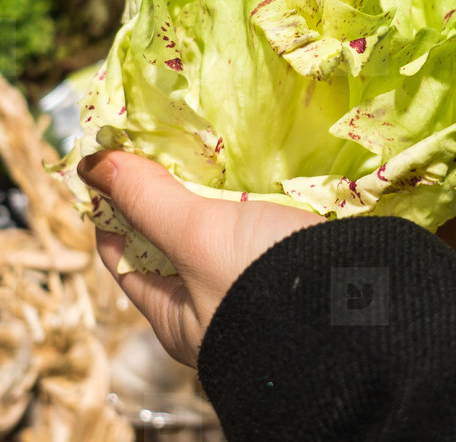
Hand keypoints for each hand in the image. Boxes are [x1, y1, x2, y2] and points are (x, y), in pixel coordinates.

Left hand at [78, 151, 323, 366]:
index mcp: (176, 316)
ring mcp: (255, 283)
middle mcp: (213, 305)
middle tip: (161, 138)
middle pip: (172, 239)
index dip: (110, 206)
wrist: (364, 311)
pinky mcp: (296, 262)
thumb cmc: (263, 283)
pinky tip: (257, 164)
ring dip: (214, 189)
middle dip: (166, 190)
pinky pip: (263, 222)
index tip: (109, 159)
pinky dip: (255, 194)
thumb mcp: (197, 237)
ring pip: (221, 228)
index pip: (122, 255)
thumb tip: (91, 165)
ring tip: (207, 142)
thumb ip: (147, 199)